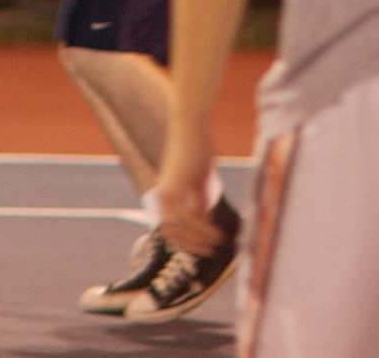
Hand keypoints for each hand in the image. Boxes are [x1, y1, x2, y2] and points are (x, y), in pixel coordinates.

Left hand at [153, 129, 222, 257]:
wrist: (191, 128)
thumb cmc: (196, 153)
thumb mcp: (198, 184)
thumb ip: (199, 203)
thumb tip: (206, 224)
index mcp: (164, 197)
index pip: (167, 231)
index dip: (183, 244)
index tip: (202, 251)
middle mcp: (161, 196)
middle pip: (169, 233)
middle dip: (190, 246)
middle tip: (210, 251)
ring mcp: (166, 191)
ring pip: (178, 227)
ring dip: (199, 238)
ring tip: (217, 242)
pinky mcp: (174, 184)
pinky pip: (186, 215)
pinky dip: (201, 226)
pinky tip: (215, 230)